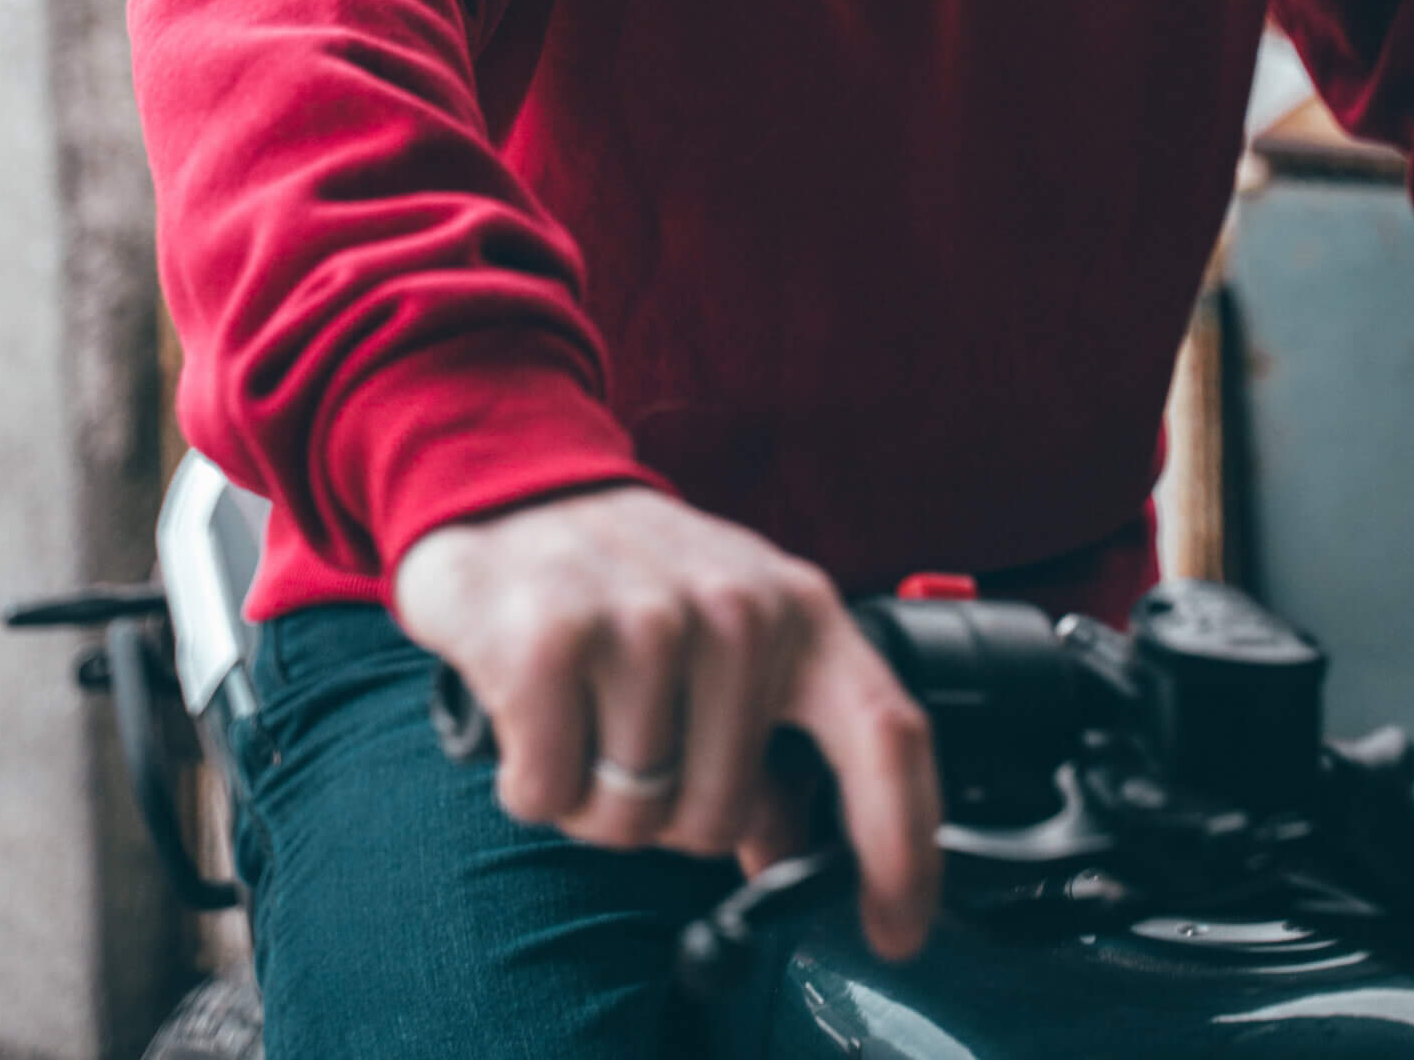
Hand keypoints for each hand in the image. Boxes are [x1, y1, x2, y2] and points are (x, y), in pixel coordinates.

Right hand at [393, 484, 940, 960]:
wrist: (510, 482)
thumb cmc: (626, 575)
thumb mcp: (725, 631)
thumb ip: (774, 732)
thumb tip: (787, 852)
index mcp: (797, 610)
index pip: (888, 736)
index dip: (904, 849)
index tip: (896, 931)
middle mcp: (734, 611)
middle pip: (718, 820)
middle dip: (663, 814)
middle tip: (629, 741)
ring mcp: (645, 621)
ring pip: (630, 818)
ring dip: (589, 796)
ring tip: (578, 712)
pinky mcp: (551, 639)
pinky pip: (550, 794)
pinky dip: (531, 779)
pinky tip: (529, 713)